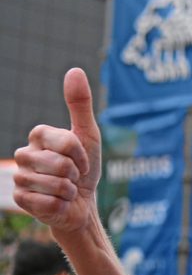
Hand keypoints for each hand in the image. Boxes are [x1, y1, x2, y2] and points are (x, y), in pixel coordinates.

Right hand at [13, 68, 101, 234]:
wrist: (81, 204)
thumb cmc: (85, 169)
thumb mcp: (88, 136)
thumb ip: (80, 104)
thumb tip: (74, 70)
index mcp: (39, 136)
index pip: (66, 142)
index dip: (81, 155)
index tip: (82, 160)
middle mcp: (24, 154)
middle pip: (61, 164)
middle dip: (76, 174)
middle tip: (73, 177)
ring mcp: (19, 177)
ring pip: (55, 185)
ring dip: (69, 191)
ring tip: (66, 189)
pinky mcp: (20, 199)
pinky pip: (48, 202)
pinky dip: (61, 205)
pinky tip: (57, 202)